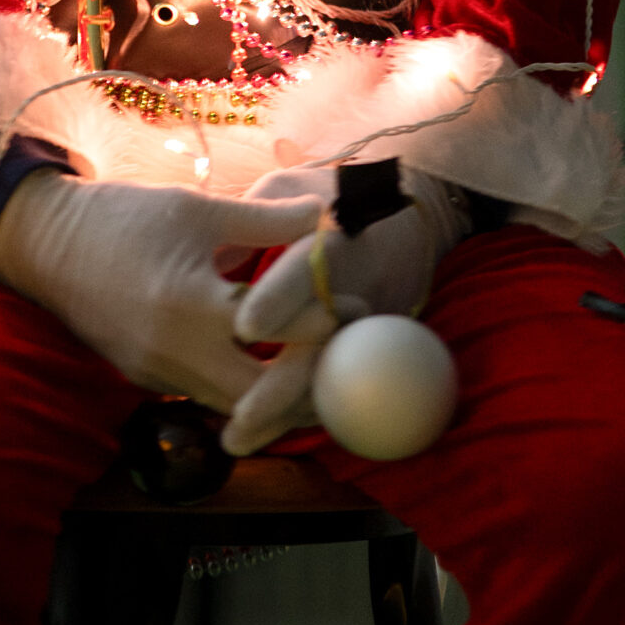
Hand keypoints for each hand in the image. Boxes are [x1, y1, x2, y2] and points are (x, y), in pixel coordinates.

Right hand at [0, 171, 322, 413]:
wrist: (45, 243)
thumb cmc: (122, 216)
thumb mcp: (196, 208)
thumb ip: (264, 219)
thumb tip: (324, 213)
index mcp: (192, 304)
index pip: (279, 334)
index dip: (325, 322)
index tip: (356, 307)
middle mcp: (175, 353)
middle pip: (262, 398)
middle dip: (306, 380)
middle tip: (343, 355)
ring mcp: (157, 375)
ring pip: (235, 408)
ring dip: (276, 391)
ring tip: (314, 360)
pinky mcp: (146, 381)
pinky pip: (207, 397)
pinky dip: (242, 389)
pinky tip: (266, 363)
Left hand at [222, 166, 469, 454]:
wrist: (408, 215)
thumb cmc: (331, 197)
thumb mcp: (290, 187)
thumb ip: (252, 218)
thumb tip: (215, 259)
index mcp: (328, 240)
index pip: (303, 273)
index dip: (277, 299)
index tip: (243, 327)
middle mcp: (350, 287)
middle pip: (318, 346)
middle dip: (278, 387)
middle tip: (236, 422)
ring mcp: (365, 324)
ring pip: (328, 377)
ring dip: (285, 412)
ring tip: (238, 438)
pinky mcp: (370, 347)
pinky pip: (334, 383)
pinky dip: (301, 409)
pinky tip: (264, 428)